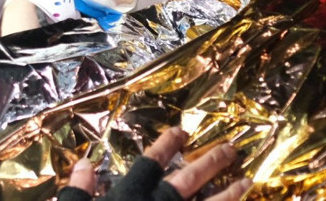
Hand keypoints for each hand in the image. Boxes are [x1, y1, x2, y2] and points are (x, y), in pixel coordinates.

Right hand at [61, 127, 251, 200]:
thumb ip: (77, 190)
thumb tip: (84, 163)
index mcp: (130, 196)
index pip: (151, 163)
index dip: (166, 145)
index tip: (182, 131)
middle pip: (189, 180)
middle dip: (211, 162)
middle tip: (231, 148)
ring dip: (229, 195)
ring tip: (247, 182)